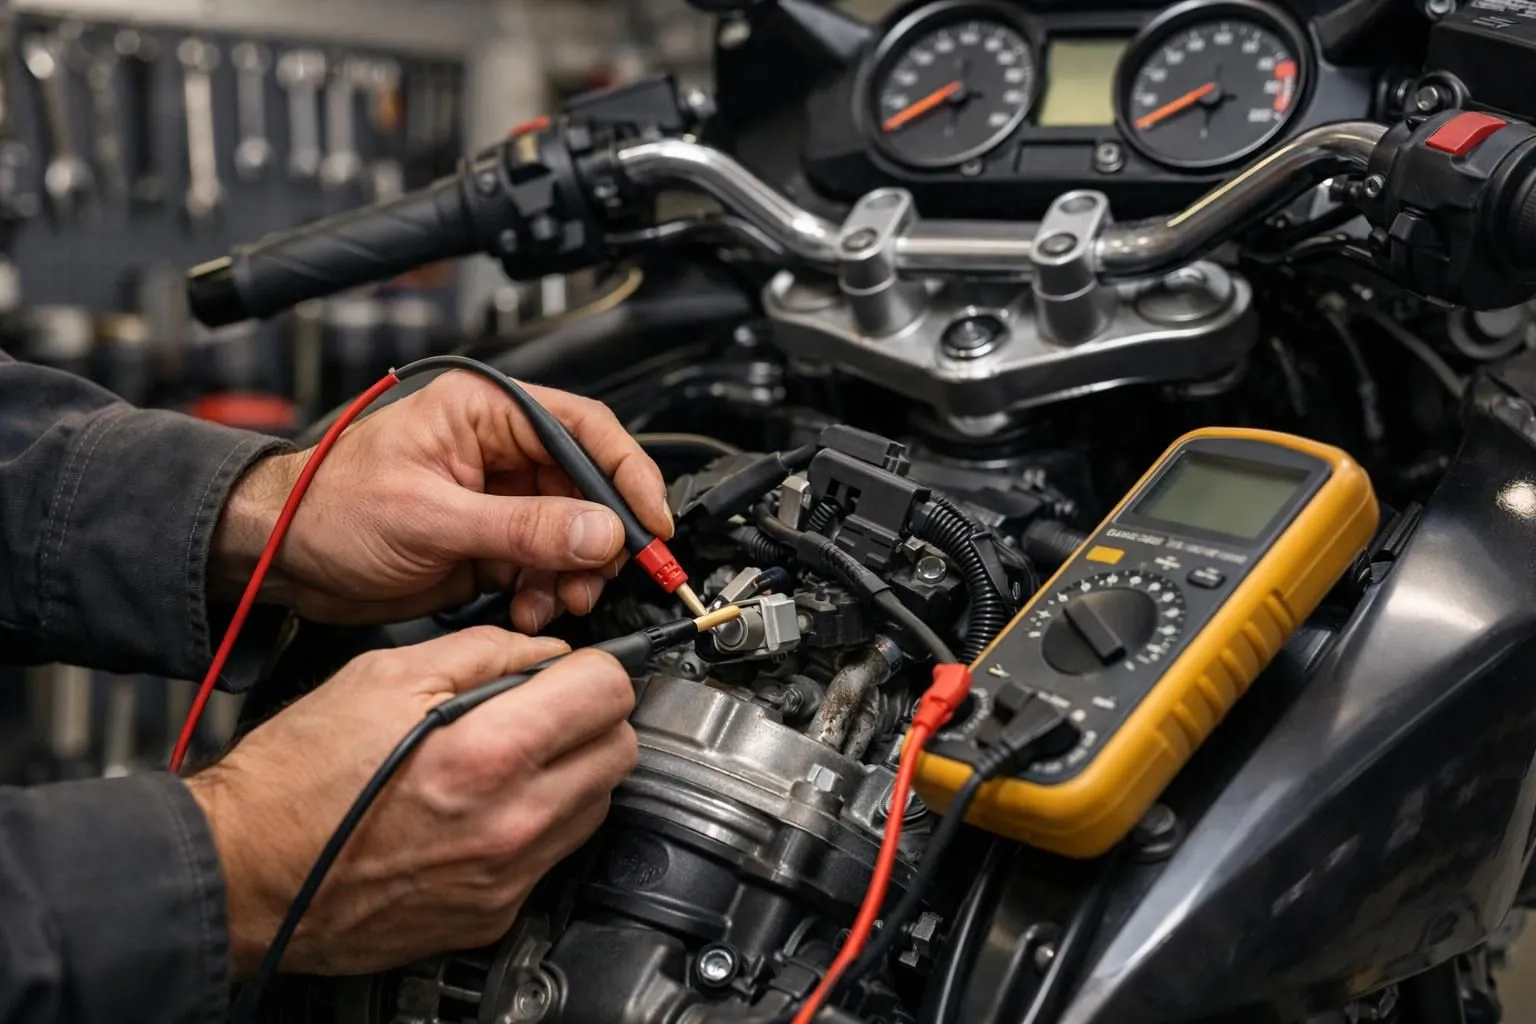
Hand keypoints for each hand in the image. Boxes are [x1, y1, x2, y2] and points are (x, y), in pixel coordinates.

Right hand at [186, 626, 636, 977]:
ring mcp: (507, 877)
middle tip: (545, 708)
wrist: (242, 872)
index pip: (608, 693)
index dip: (590, 669)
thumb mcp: (382, 675)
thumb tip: (545, 651)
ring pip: (598, 805)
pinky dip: (541, 821)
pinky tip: (491, 804)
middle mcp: (510, 823)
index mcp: (486, 754)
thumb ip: (483, 652)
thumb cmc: (294, 780)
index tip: (567, 671)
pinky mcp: (494, 914)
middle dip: (590, 719)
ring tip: (512, 756)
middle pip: (620, 751)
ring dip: (572, 771)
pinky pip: (556, 854)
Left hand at [212, 371, 671, 631]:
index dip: (627, 475)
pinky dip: (546, 591)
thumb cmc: (327, 507)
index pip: (586, 430)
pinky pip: (544, 565)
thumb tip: (599, 530)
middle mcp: (500, 449)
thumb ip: (523, 527)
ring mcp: (497, 498)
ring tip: (557, 602)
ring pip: (572, 533)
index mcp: (487, 412)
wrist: (279, 556)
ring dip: (574, 573)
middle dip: (600, 539)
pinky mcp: (490, 541)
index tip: (651, 523)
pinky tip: (529, 608)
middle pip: (588, 488)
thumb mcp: (431, 516)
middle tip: (601, 578)